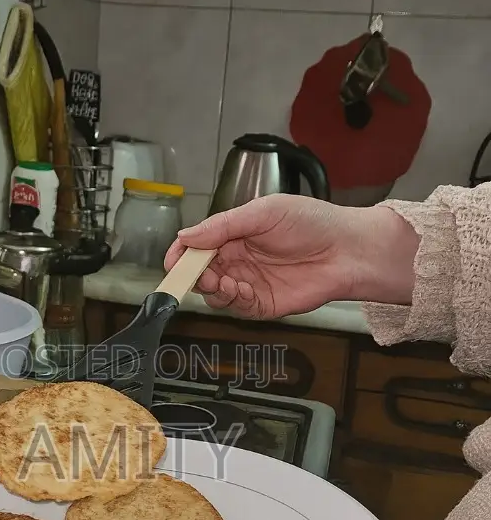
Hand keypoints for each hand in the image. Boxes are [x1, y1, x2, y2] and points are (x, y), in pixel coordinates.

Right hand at [165, 195, 419, 319]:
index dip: (181, 253)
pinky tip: (238, 289)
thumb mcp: (263, 212)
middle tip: (198, 274)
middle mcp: (237, 260)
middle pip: (200, 272)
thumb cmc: (311, 222)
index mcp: (234, 234)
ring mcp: (249, 283)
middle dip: (193, 275)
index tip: (172, 261)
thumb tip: (185, 236)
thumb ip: (223, 225)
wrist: (348, 250)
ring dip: (211, 290)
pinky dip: (231, 300)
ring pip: (214, 293)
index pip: (197, 245)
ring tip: (221, 281)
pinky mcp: (263, 305)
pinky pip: (237, 307)